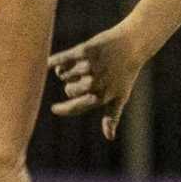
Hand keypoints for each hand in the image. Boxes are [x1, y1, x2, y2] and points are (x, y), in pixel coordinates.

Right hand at [48, 22, 149, 140]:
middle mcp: (95, 82)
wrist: (132, 44)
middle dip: (72, 85)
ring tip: (82, 65)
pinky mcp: (84, 50)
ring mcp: (89, 66)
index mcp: (102, 96)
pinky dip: (54, 62)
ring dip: (69, 71)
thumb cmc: (126, 73)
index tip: (54, 109)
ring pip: (65, 74)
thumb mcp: (121, 96)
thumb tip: (109, 137)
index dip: (63, 109)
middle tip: (84, 77)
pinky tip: (47, 64)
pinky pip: (63, 59)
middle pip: (69, 90)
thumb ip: (112, 116)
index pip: (75, 107)